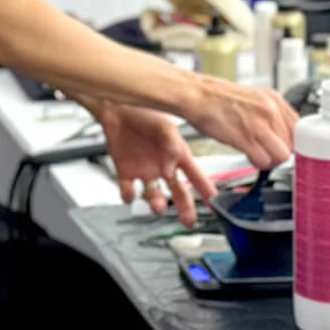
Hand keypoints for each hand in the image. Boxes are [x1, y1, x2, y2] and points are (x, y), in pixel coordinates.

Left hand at [101, 104, 215, 225]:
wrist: (116, 108)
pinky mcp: (125, 171)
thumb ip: (171, 148)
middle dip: (185, 207)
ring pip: (154, 194)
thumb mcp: (165, 127)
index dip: (205, 188)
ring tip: (158, 205)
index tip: (213, 202)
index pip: (195, 175)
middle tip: (189, 221)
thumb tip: (170, 171)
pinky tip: (130, 194)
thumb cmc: (143, 112)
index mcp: (177, 154)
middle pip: (177, 191)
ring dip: (156, 203)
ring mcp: (145, 169)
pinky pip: (128, 190)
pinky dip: (128, 195)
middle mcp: (163, 165)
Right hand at [183, 78, 296, 172]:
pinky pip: (264, 160)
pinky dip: (258, 163)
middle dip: (280, 152)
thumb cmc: (217, 98)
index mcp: (274, 99)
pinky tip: (249, 157)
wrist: (195, 95)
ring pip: (281, 155)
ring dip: (271, 160)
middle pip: (292, 144)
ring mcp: (258, 124)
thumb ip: (270, 113)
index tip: (283, 146)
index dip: (291, 141)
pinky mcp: (244, 137)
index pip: (299, 128)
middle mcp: (270, 110)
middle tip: (267, 152)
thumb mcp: (252, 98)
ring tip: (258, 155)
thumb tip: (281, 132)